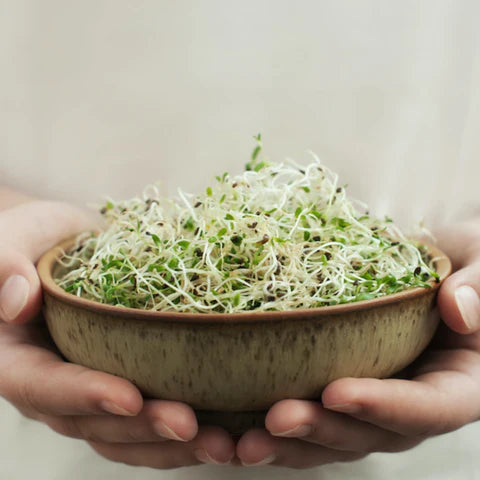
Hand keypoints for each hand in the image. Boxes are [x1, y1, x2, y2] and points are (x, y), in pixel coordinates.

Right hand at [0, 198, 234, 467]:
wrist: (73, 245)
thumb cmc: (39, 238)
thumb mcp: (17, 235)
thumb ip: (6, 262)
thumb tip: (17, 302)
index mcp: (18, 357)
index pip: (43, 386)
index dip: (84, 395)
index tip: (130, 397)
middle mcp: (53, 385)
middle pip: (92, 422)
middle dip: (142, 428)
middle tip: (190, 424)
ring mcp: (91, 389)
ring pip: (126, 434)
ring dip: (171, 445)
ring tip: (220, 444)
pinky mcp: (125, 382)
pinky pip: (148, 419)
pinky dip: (185, 432)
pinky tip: (224, 432)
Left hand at [236, 218, 479, 467]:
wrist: (436, 269)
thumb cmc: (467, 264)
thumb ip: (478, 286)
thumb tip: (458, 308)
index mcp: (459, 382)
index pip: (429, 407)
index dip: (384, 405)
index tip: (336, 392)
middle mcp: (415, 403)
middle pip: (372, 434)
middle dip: (322, 430)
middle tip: (275, 420)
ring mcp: (378, 401)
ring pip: (337, 436)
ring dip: (290, 444)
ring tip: (242, 443)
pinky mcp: (346, 389)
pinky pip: (316, 416)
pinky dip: (278, 429)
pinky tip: (236, 432)